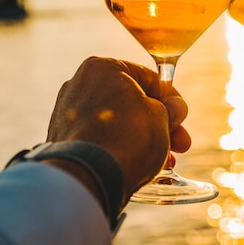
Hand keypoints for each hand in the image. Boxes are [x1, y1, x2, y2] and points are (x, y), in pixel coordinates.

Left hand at [47, 57, 189, 201]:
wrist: (87, 177)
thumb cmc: (128, 139)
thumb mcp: (162, 119)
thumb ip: (170, 109)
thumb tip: (176, 107)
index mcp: (102, 67)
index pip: (147, 77)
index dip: (171, 98)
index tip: (181, 117)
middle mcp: (79, 84)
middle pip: (130, 101)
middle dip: (158, 123)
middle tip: (180, 144)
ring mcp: (66, 113)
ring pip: (116, 122)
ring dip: (141, 138)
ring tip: (164, 162)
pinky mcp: (61, 139)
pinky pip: (99, 138)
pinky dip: (118, 147)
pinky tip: (137, 165)